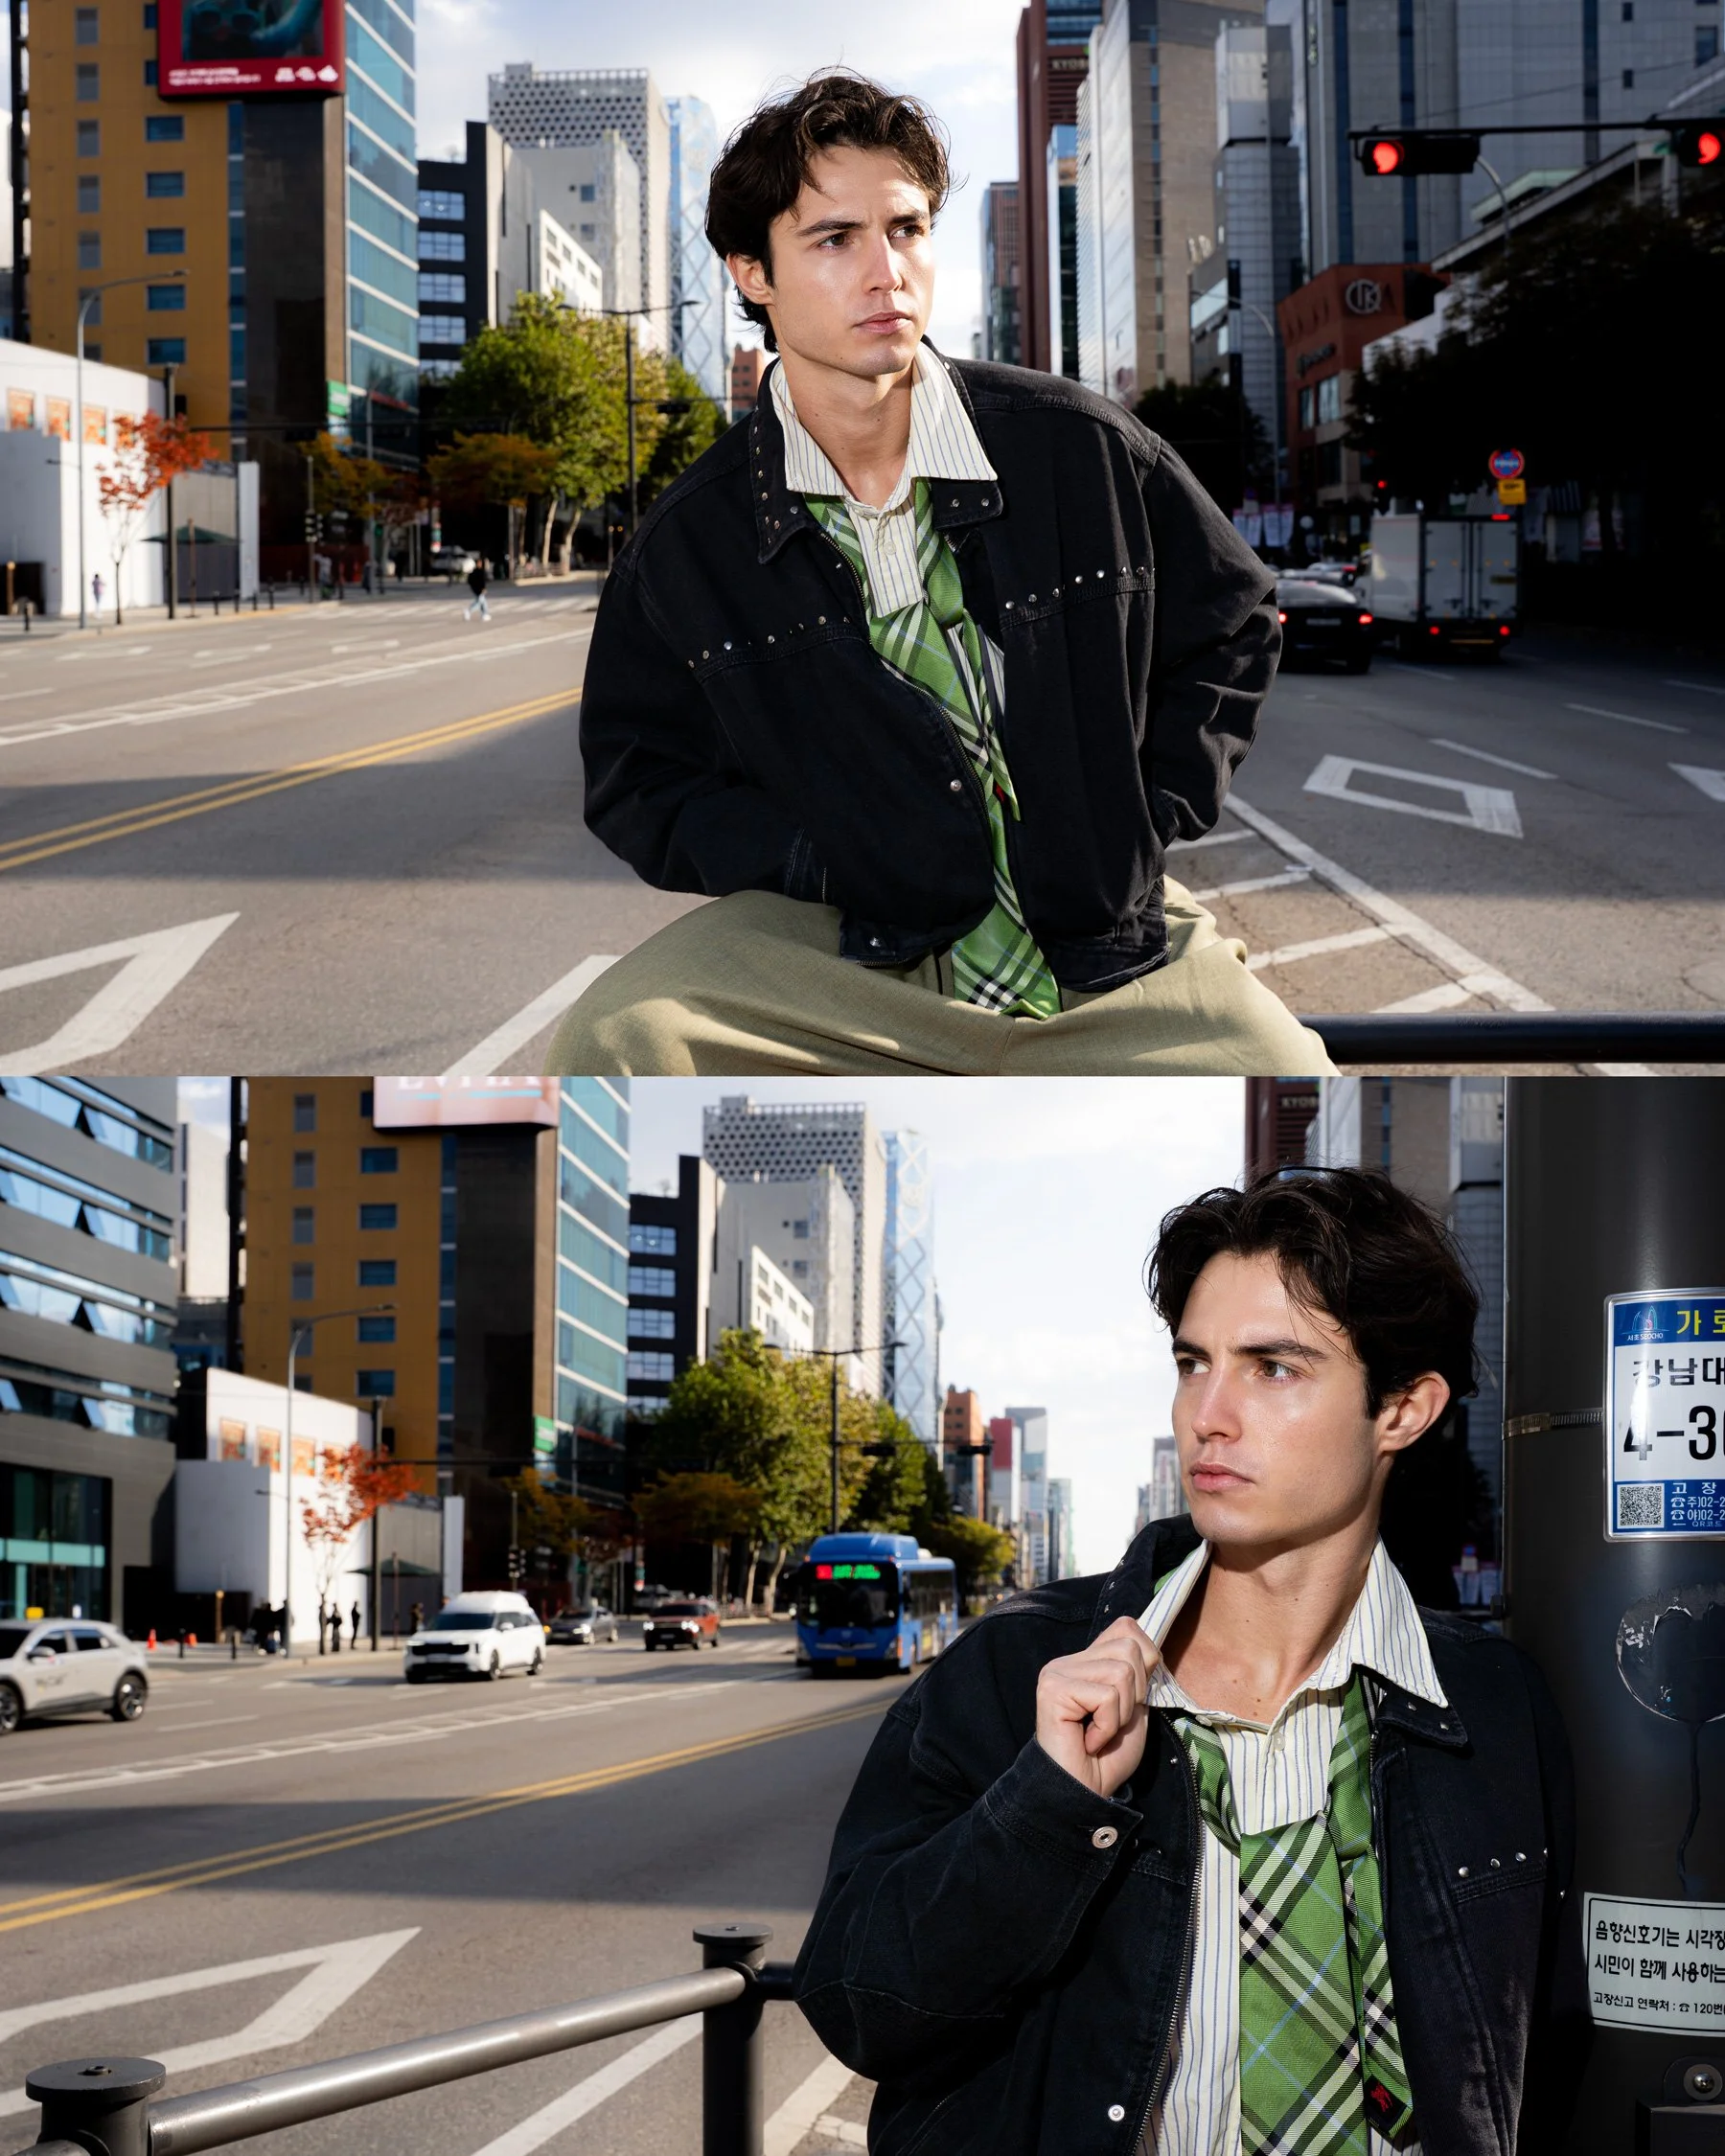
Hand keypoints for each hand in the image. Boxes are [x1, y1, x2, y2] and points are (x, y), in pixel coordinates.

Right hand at [1034, 1616, 1159, 1798]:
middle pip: (1129, 1646)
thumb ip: (1140, 1676)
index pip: (1126, 1627)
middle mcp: (1068, 1661)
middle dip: (1136, 1692)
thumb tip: (1155, 1649)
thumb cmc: (1107, 1758)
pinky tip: (1090, 1741)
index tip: (1135, 1699)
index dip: (1145, 1660)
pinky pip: (1107, 1696)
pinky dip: (1108, 1725)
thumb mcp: (1134, 1710)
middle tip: (1114, 1722)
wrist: (1082, 1794)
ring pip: (1121, 1671)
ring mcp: (1057, 1672)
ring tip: (1101, 1732)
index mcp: (1086, 1661)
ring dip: (1122, 1712)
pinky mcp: (1054, 1689)